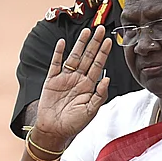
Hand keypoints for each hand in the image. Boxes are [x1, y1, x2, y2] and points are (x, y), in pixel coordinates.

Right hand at [33, 26, 111, 147]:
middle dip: (94, 43)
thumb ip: (99, 95)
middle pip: (88, 57)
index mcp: (89, 86)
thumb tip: (107, 79)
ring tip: (86, 31)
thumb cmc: (74, 124)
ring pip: (74, 57)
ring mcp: (65, 78)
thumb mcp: (91, 111)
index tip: (109, 41)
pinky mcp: (52, 81)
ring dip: (80, 44)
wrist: (54, 131)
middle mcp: (78, 79)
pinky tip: (62, 43)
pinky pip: (55, 64)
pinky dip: (58, 53)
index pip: (98, 65)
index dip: (103, 53)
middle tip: (100, 29)